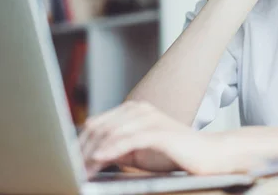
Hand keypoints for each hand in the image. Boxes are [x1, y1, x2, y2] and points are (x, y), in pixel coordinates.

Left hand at [79, 101, 258, 177]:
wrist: (208, 155)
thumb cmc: (175, 154)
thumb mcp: (139, 152)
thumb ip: (118, 149)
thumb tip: (92, 155)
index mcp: (134, 110)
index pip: (99, 123)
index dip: (81, 142)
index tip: (69, 159)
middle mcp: (139, 109)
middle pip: (101, 126)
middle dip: (83, 148)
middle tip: (71, 166)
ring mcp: (149, 118)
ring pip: (111, 132)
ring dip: (93, 152)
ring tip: (82, 167)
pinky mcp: (159, 131)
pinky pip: (129, 139)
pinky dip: (111, 150)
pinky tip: (100, 159)